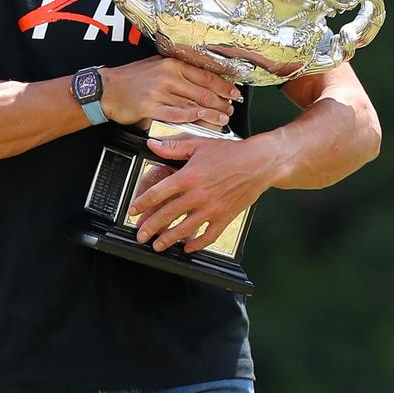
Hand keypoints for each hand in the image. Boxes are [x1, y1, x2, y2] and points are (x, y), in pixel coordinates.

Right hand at [101, 56, 238, 126]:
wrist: (108, 89)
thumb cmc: (131, 78)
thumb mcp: (157, 65)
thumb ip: (178, 70)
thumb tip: (202, 78)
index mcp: (172, 63)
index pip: (205, 74)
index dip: (223, 85)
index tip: (234, 92)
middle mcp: (168, 76)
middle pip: (203, 90)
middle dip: (221, 101)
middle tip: (231, 108)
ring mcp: (159, 92)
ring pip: (193, 103)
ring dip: (211, 112)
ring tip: (222, 118)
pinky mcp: (151, 107)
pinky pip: (176, 114)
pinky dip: (192, 117)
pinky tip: (202, 119)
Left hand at [129, 132, 280, 252]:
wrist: (260, 163)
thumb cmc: (231, 153)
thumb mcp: (199, 145)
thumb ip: (173, 147)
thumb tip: (152, 145)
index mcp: (189, 176)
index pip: (158, 193)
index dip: (142, 204)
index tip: (133, 211)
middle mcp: (198, 195)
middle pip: (167, 215)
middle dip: (150, 227)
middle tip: (140, 235)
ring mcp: (211, 209)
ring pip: (184, 229)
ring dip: (168, 239)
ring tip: (158, 245)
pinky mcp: (224, 217)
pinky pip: (208, 236)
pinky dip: (197, 244)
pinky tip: (188, 247)